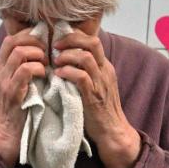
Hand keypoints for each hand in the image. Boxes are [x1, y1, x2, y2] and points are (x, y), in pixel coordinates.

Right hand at [0, 30, 47, 167]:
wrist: (7, 133)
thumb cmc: (17, 107)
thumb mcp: (16, 83)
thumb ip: (22, 67)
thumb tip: (42, 51)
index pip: (11, 38)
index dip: (29, 37)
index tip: (43, 44)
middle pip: (14, 41)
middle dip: (35, 43)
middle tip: (47, 53)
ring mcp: (3, 81)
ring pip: (20, 52)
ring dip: (38, 55)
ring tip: (46, 65)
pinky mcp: (11, 92)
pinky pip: (25, 70)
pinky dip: (39, 68)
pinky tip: (44, 75)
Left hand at [52, 30, 140, 167]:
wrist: (112, 131)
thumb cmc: (99, 109)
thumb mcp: (95, 84)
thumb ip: (85, 71)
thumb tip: (64, 59)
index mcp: (104, 66)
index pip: (92, 40)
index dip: (75, 36)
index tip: (59, 41)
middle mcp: (105, 71)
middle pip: (92, 43)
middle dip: (71, 40)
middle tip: (56, 46)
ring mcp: (101, 83)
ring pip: (86, 57)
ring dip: (67, 56)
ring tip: (55, 61)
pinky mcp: (94, 96)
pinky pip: (82, 76)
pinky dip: (68, 72)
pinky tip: (58, 74)